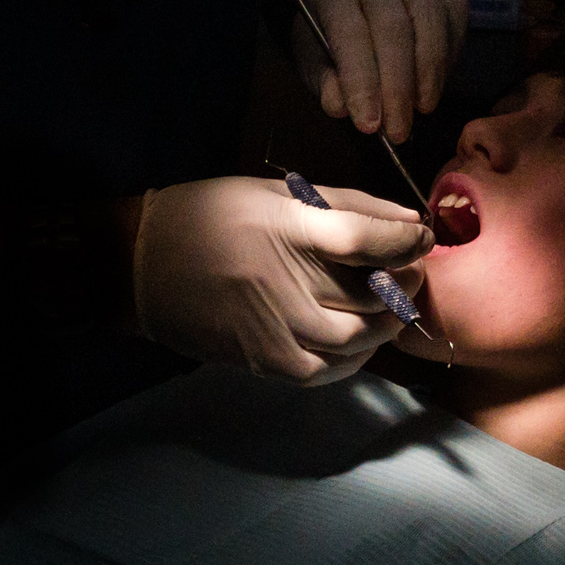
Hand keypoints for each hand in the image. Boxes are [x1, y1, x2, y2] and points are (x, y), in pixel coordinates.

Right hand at [132, 176, 431, 383]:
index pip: (364, 238)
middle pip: (370, 296)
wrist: (141, 266)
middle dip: (403, 284)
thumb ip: (344, 205)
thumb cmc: (209, 217)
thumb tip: (408, 223)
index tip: (423, 238)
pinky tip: (356, 340)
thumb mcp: (273, 194)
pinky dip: (353, 358)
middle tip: (408, 273)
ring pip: (356, 339)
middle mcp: (283, 282)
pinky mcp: (262, 360)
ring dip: (384, 325)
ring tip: (386, 307)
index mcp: (285, 229)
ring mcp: (273, 327)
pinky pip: (326, 370)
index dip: (405, 241)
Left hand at [293, 0, 467, 142]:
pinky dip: (449, 57)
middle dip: (398, 87)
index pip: (349, 32)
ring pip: (429, 17)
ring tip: (421, 109)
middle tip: (398, 130)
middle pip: (393, 27)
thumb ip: (325, 83)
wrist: (353, 17)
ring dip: (429, 71)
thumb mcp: (316, 67)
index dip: (361, 80)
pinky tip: (434, 84)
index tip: (369, 124)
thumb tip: (341, 106)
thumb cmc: (330, 45)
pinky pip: (455, 19)